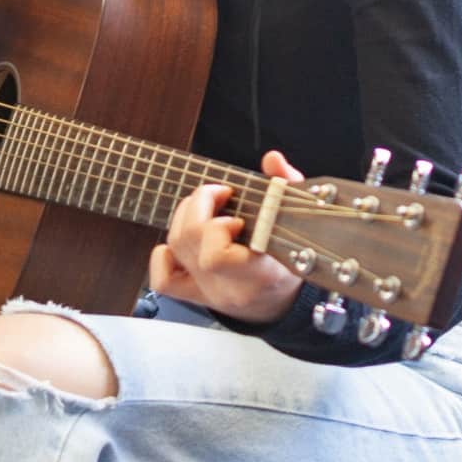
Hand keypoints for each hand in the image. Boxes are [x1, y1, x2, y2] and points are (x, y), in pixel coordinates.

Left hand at [147, 150, 307, 322]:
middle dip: (200, 204)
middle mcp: (230, 288)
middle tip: (221, 194)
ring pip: (176, 246)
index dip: (218, 229)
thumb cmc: (294, 260)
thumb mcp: (299, 223)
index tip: (238, 218)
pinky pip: (163, 279)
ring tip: (207, 205)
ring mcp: (209, 293)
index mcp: (260, 275)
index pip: (217, 257)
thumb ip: (287, 187)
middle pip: (190, 241)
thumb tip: (272, 160)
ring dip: (185, 215)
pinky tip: (183, 241)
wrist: (282, 302)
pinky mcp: (194, 294)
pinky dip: (164, 254)